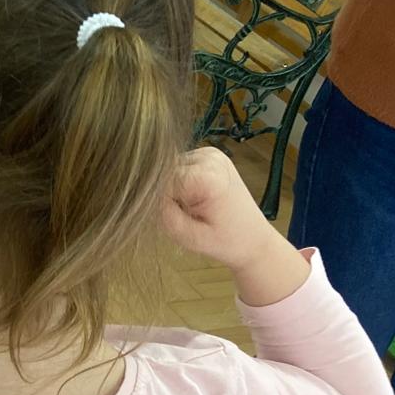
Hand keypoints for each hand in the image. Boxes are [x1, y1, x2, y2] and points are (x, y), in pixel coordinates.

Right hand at [161, 147, 275, 269]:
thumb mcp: (186, 236)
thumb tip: (141, 186)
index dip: (157, 200)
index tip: (170, 217)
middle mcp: (209, 158)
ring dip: (172, 187)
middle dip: (165, 193)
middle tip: (184, 213)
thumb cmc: (223, 241)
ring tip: (192, 206)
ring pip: (169, 167)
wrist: (253, 237)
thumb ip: (161, 210)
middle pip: (164, 170)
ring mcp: (210, 152)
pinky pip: (179, 166)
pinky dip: (180, 181)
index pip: (160, 181)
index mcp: (206, 178)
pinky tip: (194, 196)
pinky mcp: (209, 153)